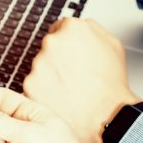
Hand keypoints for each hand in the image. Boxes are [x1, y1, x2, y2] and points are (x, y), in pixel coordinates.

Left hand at [24, 18, 139, 142]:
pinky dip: (42, 91)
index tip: (70, 53)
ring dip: (49, 75)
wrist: (105, 116)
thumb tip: (81, 26)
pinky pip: (33, 85)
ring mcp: (38, 64)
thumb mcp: (113, 45)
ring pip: (40, 67)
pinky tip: (60, 97)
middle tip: (73, 74)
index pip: (60, 27)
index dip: (67, 43)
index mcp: (72, 29)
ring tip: (69, 88)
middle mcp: (52, 43)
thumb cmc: (111, 85)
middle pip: (49, 47)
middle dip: (58, 59)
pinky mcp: (30, 84)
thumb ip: (92, 29)